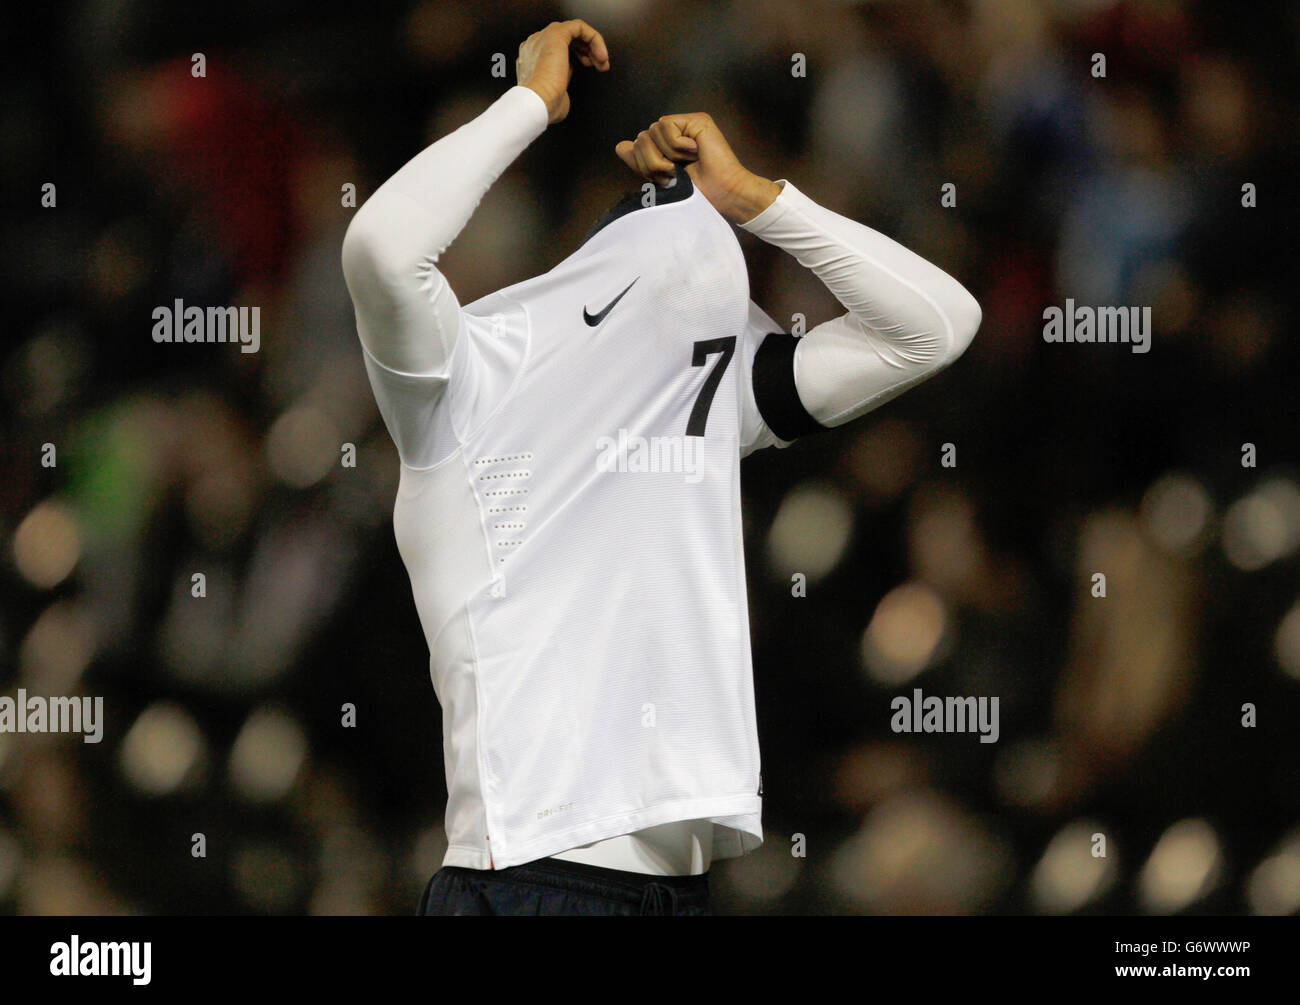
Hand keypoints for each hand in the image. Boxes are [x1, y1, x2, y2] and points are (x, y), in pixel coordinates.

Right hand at [516, 19, 609, 124]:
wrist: (538, 102)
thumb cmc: (545, 105)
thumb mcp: (554, 96)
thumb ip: (559, 87)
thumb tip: (564, 94)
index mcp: (531, 58)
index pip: (558, 49)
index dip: (577, 57)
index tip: (590, 68)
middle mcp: (535, 45)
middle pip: (567, 38)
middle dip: (587, 50)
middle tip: (599, 64)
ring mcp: (544, 37)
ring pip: (574, 31)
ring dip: (593, 45)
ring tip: (602, 61)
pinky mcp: (556, 33)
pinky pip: (579, 27)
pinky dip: (594, 38)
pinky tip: (600, 54)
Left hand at [614, 113, 781, 224]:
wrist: (721, 193)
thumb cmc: (696, 192)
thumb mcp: (660, 179)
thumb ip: (639, 162)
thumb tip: (619, 146)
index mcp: (665, 147)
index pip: (637, 145)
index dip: (643, 164)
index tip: (665, 178)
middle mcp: (675, 134)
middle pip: (641, 138)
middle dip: (652, 161)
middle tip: (674, 173)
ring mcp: (686, 125)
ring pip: (651, 131)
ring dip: (666, 154)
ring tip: (685, 163)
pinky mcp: (696, 120)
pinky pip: (666, 125)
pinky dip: (676, 144)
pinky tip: (694, 151)